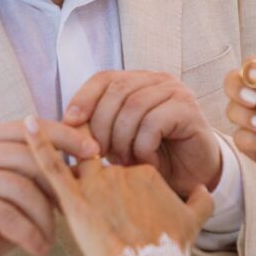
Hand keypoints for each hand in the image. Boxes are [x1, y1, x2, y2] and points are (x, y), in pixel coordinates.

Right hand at [0, 118, 100, 255]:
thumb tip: (89, 153)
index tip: (94, 150)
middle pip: (27, 158)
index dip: (63, 136)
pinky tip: (39, 249)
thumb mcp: (18, 189)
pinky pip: (6, 215)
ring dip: (44, 218)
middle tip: (73, 211)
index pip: (28, 128)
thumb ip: (41, 169)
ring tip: (50, 238)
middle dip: (56, 186)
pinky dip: (29, 234)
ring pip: (20, 188)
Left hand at [24, 120, 213, 255]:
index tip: (123, 202)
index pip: (127, 164)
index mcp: (147, 173)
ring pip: (79, 162)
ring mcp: (97, 184)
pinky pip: (53, 165)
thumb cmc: (168, 251)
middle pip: (101, 163)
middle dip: (97, 176)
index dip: (121, 182)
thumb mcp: (194, 222)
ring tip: (70, 173)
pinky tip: (28, 126)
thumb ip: (200, 200)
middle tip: (97, 199)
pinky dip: (38, 144)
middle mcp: (122, 172)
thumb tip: (202, 189)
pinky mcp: (74, 199)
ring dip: (70, 160)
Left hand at [63, 71, 222, 198]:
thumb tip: (64, 124)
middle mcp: (158, 80)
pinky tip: (147, 161)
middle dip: (101, 126)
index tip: (69, 124)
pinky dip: (143, 147)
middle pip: (116, 92)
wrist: (191, 178)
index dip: (83, 98)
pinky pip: (153, 123)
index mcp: (138, 81)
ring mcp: (176, 92)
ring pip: (134, 107)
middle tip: (101, 155)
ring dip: (123, 140)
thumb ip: (96, 128)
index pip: (103, 78)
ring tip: (125, 162)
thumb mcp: (117, 140)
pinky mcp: (189, 110)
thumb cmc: (152, 158)